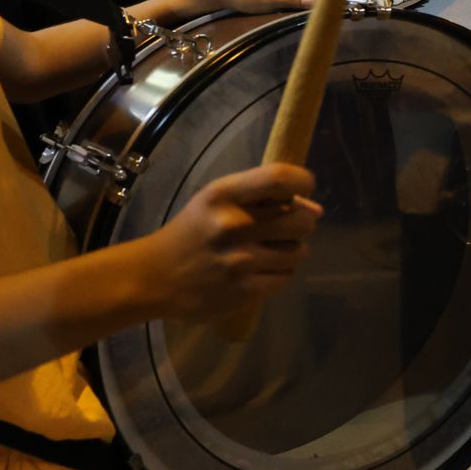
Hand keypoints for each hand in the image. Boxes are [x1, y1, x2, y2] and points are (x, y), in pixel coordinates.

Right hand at [143, 163, 321, 320]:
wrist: (154, 278)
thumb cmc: (192, 232)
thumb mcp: (217, 201)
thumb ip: (263, 198)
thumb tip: (316, 210)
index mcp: (224, 195)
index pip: (280, 178)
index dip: (304, 182)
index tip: (303, 190)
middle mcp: (234, 225)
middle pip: (302, 220)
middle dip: (300, 224)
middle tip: (282, 229)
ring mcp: (240, 261)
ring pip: (299, 252)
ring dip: (290, 251)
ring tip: (268, 252)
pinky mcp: (244, 291)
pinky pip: (286, 277)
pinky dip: (279, 273)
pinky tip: (259, 270)